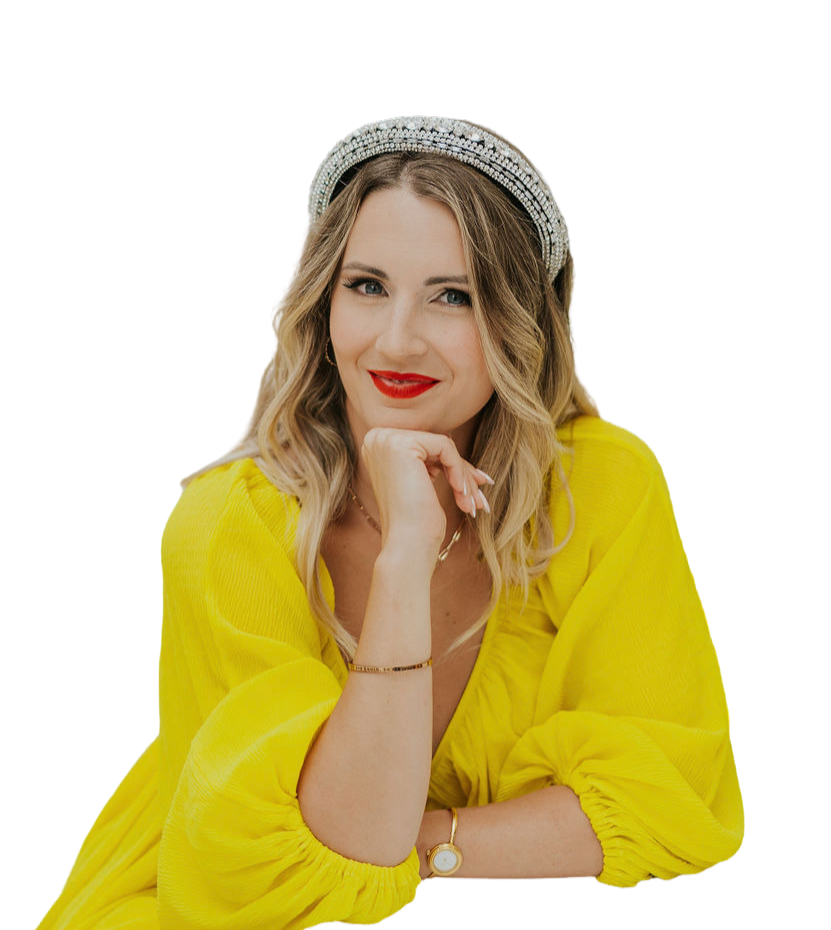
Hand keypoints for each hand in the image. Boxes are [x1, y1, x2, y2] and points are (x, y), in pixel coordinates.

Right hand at [360, 427, 491, 564]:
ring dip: (463, 475)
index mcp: (376, 446)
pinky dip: (458, 470)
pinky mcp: (401, 444)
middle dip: (461, 472)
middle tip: (480, 497)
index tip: (475, 485)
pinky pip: (445, 447)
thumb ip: (428, 459)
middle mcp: (376, 438)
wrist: (407, 545)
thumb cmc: (416, 521)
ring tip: (473, 502)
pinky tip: (462, 492)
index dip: (451, 467)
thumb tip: (450, 442)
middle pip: (434, 446)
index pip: (425, 448)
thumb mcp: (420, 481)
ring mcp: (386, 439)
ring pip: (442, 446)